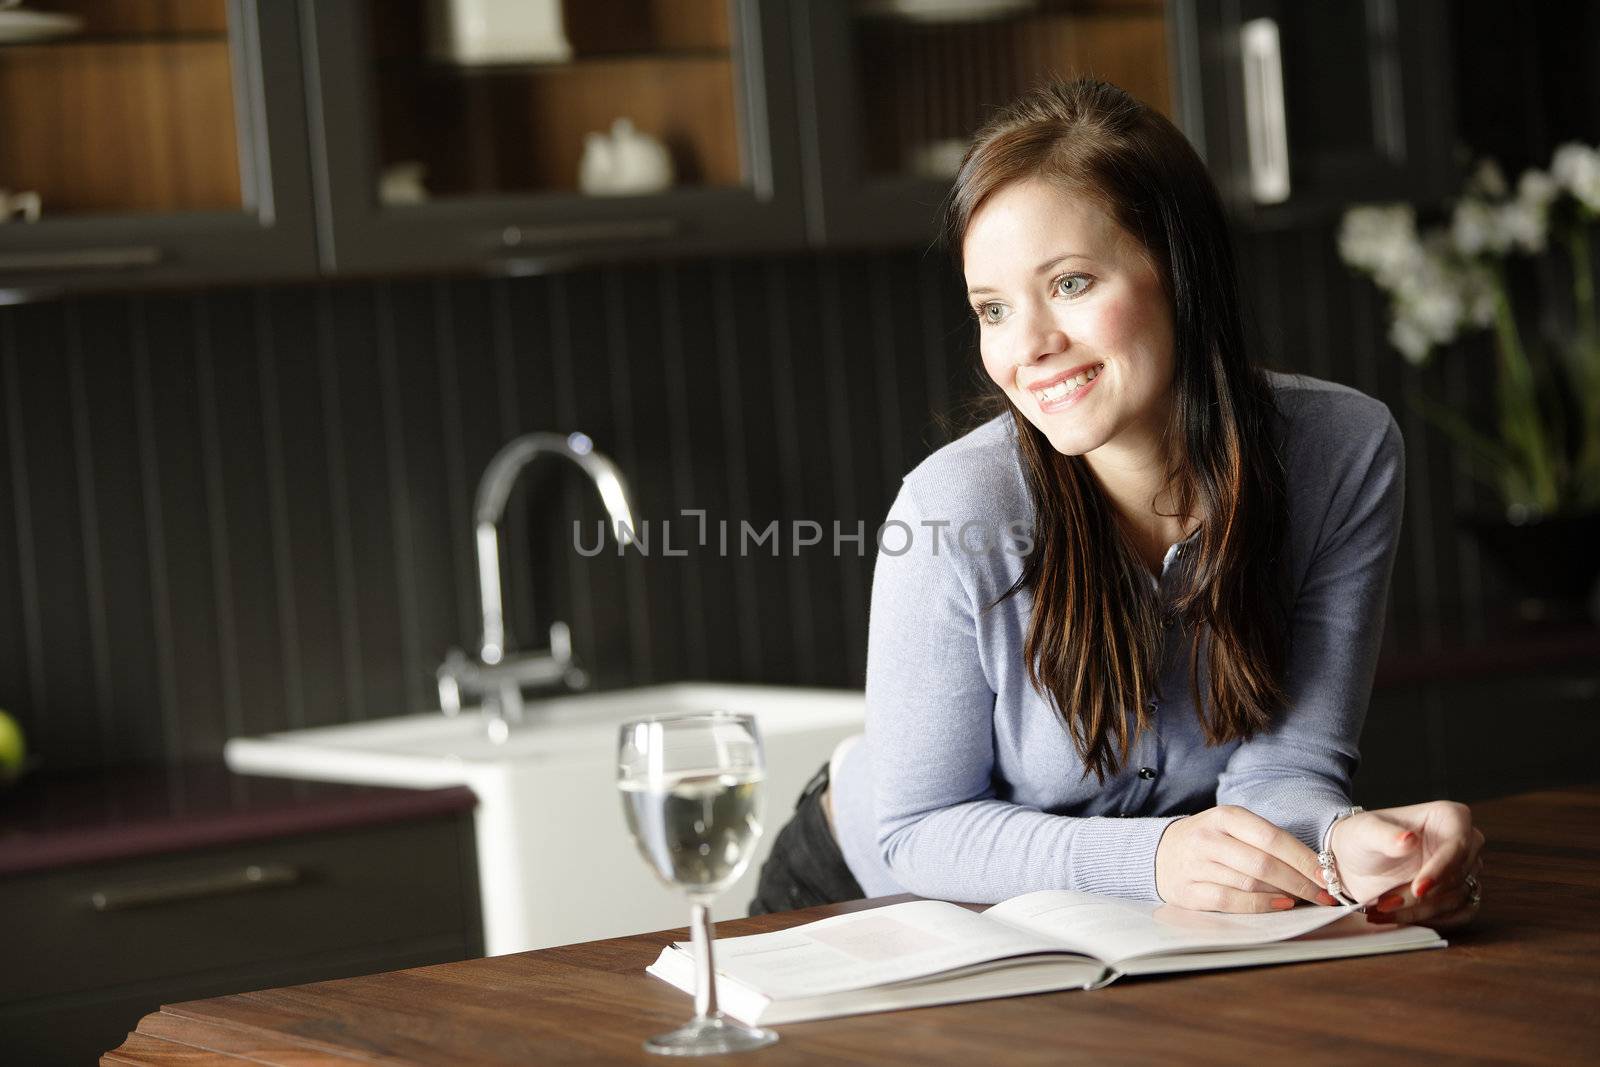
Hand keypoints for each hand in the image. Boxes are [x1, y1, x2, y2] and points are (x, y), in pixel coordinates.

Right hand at [1155, 805, 1338, 911]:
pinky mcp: (1189, 892)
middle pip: (1264, 863)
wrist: (1159, 853)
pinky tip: (1280, 906)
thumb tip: (1313, 865)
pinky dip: (1260, 906)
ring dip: (1284, 894)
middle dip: (1301, 882)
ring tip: (1306, 900)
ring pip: (1250, 883)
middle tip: (1325, 895)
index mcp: (1224, 817)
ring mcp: (1196, 865)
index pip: (1272, 837)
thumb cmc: (1208, 841)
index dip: (1303, 858)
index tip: (1328, 874)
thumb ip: (1265, 840)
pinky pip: (1230, 901)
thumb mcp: (1231, 827)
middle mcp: (1208, 838)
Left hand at [1328, 801, 1483, 929]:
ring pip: (1456, 900)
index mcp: (1449, 817)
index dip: (1440, 870)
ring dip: (1419, 910)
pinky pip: (1458, 915)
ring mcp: (1464, 870)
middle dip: (1420, 895)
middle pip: (1456, 877)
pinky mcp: (1459, 894)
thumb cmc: (1361, 838)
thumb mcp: (1365, 832)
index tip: (1418, 889)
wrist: (1354, 862)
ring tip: (1383, 908)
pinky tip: (1399, 916)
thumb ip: (1385, 834)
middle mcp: (1464, 843)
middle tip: (1386, 902)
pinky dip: (1429, 920)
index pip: (1458, 846)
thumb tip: (1408, 839)